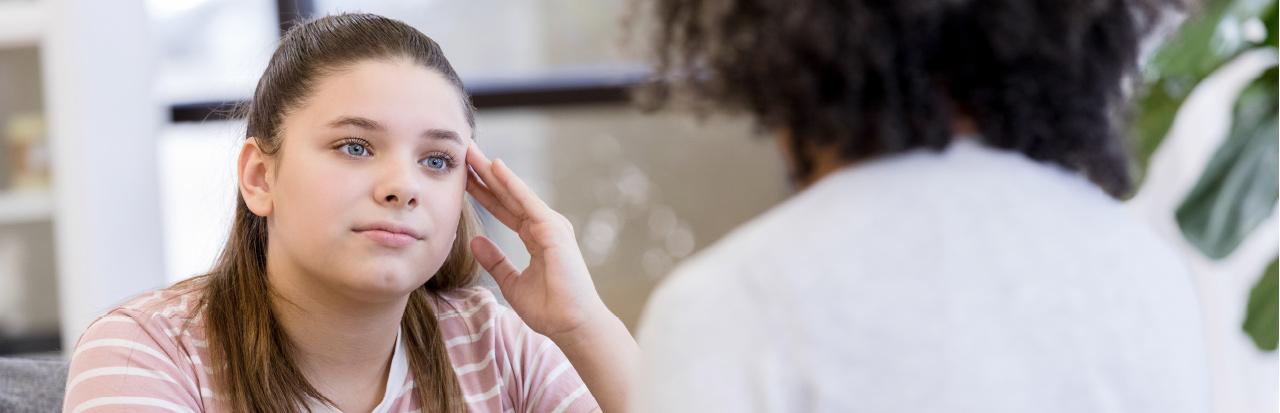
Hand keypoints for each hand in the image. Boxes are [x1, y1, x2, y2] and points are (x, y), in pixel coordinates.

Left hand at [464, 142, 612, 342]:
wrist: (572, 324)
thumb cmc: (550, 309)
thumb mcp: (512, 283)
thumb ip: (495, 261)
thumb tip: (474, 242)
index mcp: (536, 238)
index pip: (504, 209)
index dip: (484, 193)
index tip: (463, 178)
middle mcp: (544, 227)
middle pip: (508, 196)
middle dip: (485, 175)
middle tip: (465, 152)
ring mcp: (550, 226)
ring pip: (515, 193)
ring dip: (494, 173)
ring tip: (473, 153)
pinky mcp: (554, 230)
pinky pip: (527, 202)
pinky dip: (511, 184)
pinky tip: (496, 168)